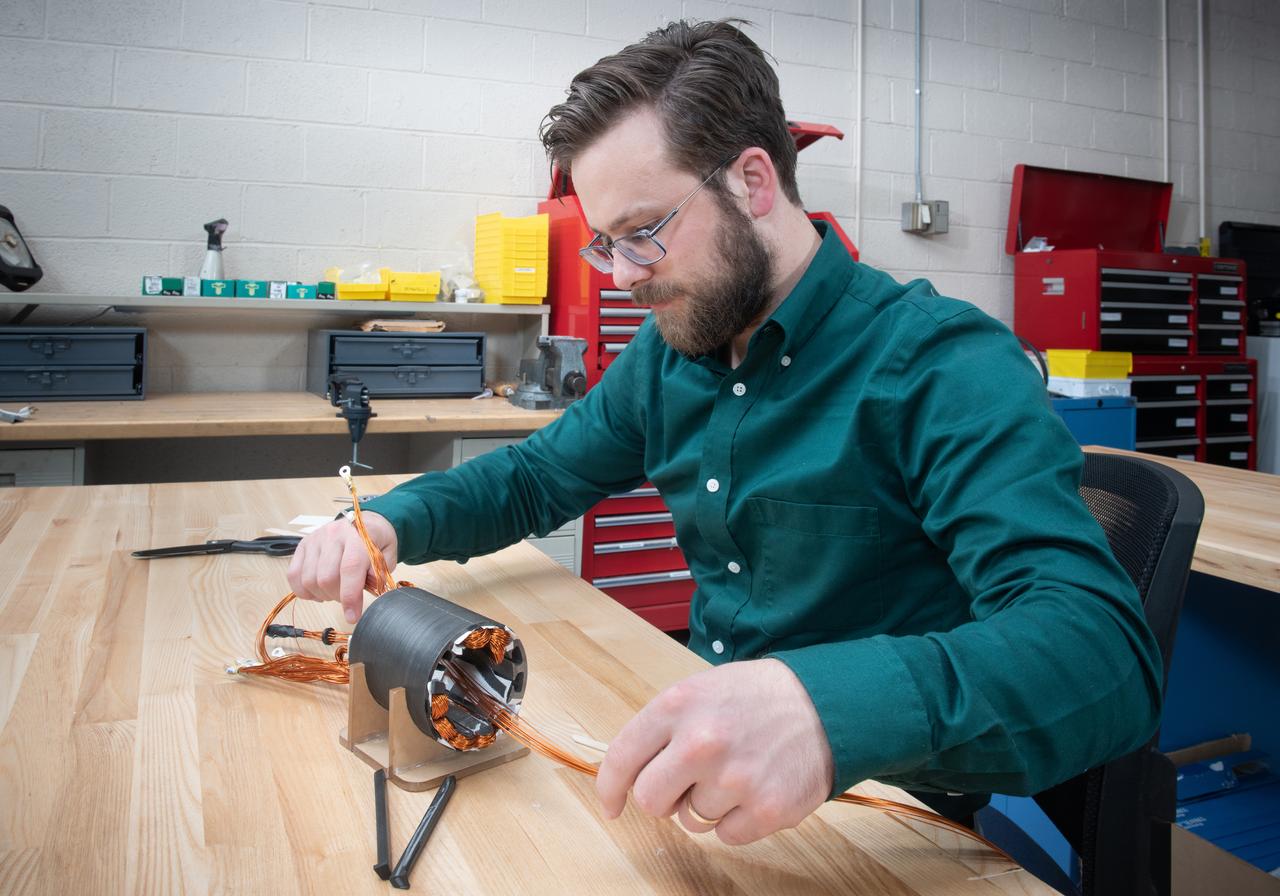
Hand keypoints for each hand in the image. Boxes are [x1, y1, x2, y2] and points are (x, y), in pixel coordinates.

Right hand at [286, 513, 397, 622]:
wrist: (366, 524)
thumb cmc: (377, 543)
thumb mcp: (387, 557)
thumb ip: (378, 575)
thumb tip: (366, 592)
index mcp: (358, 536)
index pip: (350, 568)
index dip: (350, 597)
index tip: (352, 616)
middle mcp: (334, 535)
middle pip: (326, 578)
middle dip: (337, 597)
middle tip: (347, 598)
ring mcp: (315, 539)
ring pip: (309, 579)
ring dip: (322, 594)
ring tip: (334, 591)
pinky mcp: (302, 545)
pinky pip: (293, 575)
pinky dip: (304, 590)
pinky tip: (317, 590)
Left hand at [596, 658, 833, 844]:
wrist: (825, 704)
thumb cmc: (756, 698)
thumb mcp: (701, 690)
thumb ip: (663, 728)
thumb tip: (628, 776)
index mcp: (677, 705)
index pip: (622, 757)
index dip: (610, 788)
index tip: (612, 804)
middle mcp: (701, 741)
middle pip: (650, 799)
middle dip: (663, 798)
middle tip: (687, 783)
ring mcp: (734, 778)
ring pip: (691, 820)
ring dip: (706, 805)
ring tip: (734, 773)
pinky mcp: (766, 809)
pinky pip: (726, 836)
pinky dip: (736, 820)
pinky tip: (754, 788)